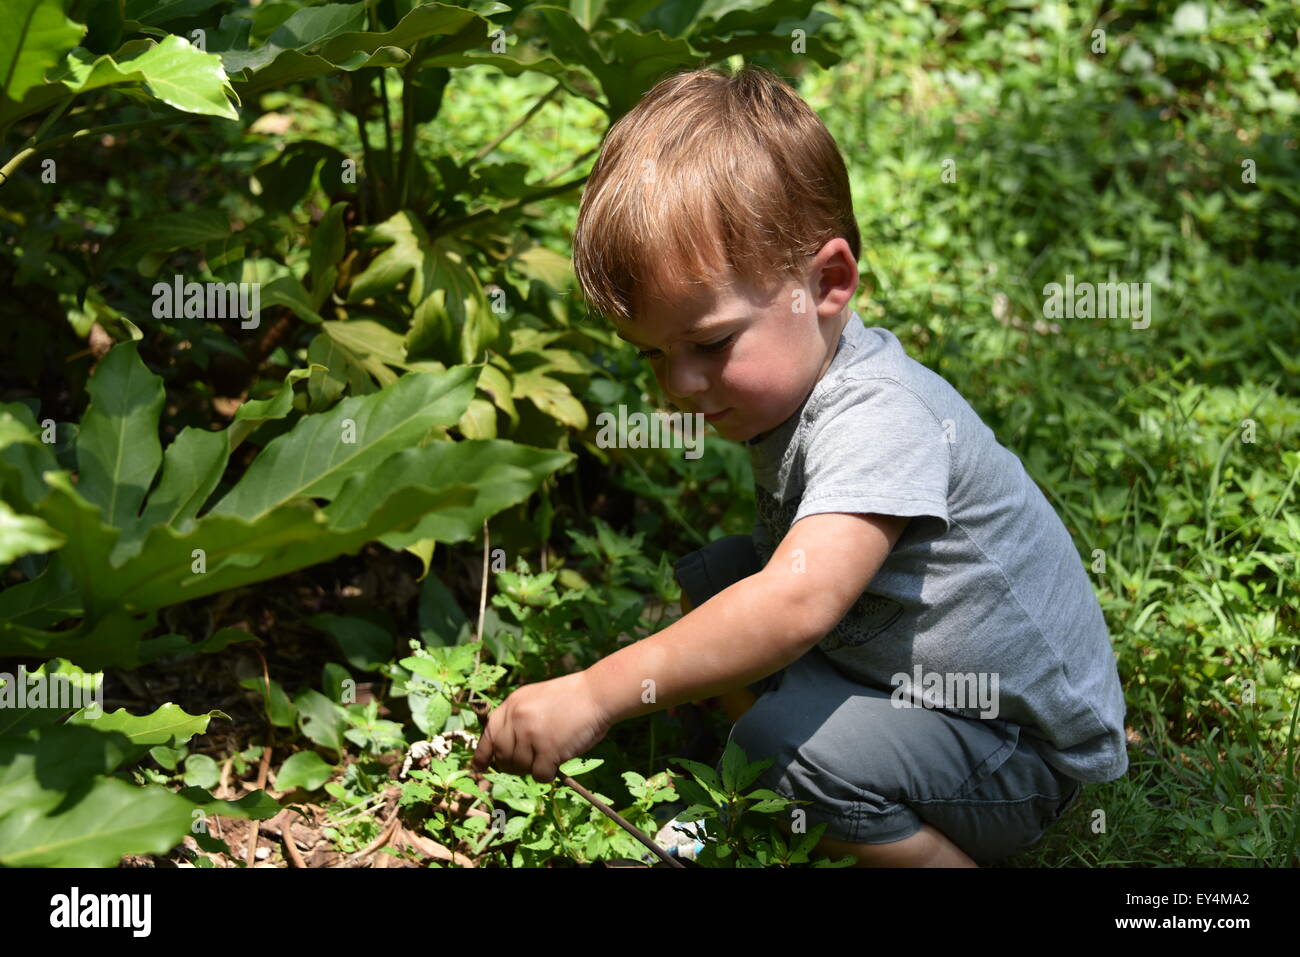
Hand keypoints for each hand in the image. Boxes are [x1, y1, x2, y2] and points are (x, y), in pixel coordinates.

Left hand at [471, 671, 610, 782]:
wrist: (598, 694)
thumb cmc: (572, 698)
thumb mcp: (536, 698)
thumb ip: (518, 717)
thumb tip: (505, 748)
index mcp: (512, 704)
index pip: (488, 735)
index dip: (482, 754)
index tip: (479, 768)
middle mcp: (516, 719)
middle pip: (502, 756)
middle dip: (513, 765)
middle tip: (531, 762)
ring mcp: (531, 734)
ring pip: (521, 767)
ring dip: (535, 767)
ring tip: (552, 753)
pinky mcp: (547, 750)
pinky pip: (539, 775)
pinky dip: (549, 773)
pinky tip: (559, 761)